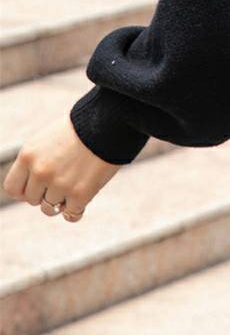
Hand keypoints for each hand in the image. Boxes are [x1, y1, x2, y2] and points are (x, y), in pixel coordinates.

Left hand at [3, 112, 123, 220]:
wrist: (111, 120)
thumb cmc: (83, 126)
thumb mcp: (50, 138)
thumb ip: (37, 161)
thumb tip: (35, 189)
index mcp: (28, 154)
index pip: (13, 188)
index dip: (25, 190)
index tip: (37, 187)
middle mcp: (40, 171)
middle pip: (32, 199)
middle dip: (45, 193)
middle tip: (63, 181)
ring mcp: (60, 184)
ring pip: (50, 209)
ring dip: (61, 202)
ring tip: (73, 188)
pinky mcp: (80, 194)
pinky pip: (71, 214)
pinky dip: (76, 211)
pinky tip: (81, 202)